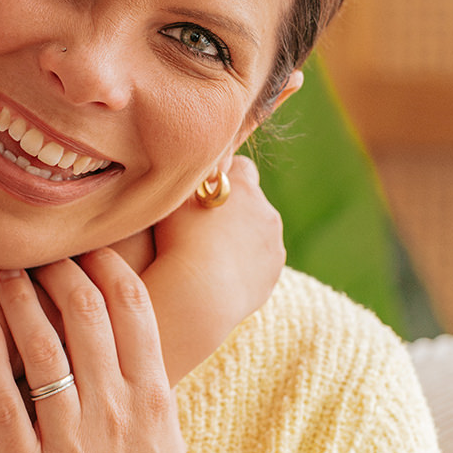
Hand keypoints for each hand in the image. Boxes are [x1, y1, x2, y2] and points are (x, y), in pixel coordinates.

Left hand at [0, 253, 204, 452]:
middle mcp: (116, 413)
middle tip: (37, 250)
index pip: (133, 309)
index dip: (106, 265)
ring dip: (20, 301)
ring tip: (2, 276)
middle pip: (86, 313)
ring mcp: (71, 443)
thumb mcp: (166, 444)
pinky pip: (3, 402)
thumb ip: (147, 390)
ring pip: (41, 348)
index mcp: (153, 401)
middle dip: (59, 270)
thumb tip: (134, 338)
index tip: (85, 245)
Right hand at [154, 155, 282, 324]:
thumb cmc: (179, 240)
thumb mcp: (178, 196)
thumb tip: (202, 161)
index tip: (204, 193)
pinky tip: (222, 273)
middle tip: (204, 226)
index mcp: (244, 187)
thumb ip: (194, 175)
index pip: (242, 166)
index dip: (224, 178)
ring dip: (242, 237)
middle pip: (253, 201)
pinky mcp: (273, 272)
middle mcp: (266, 211)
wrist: (199, 292)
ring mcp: (273, 244)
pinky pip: (261, 261)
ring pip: (259, 233)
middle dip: (234, 209)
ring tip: (212, 254)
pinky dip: (246, 263)